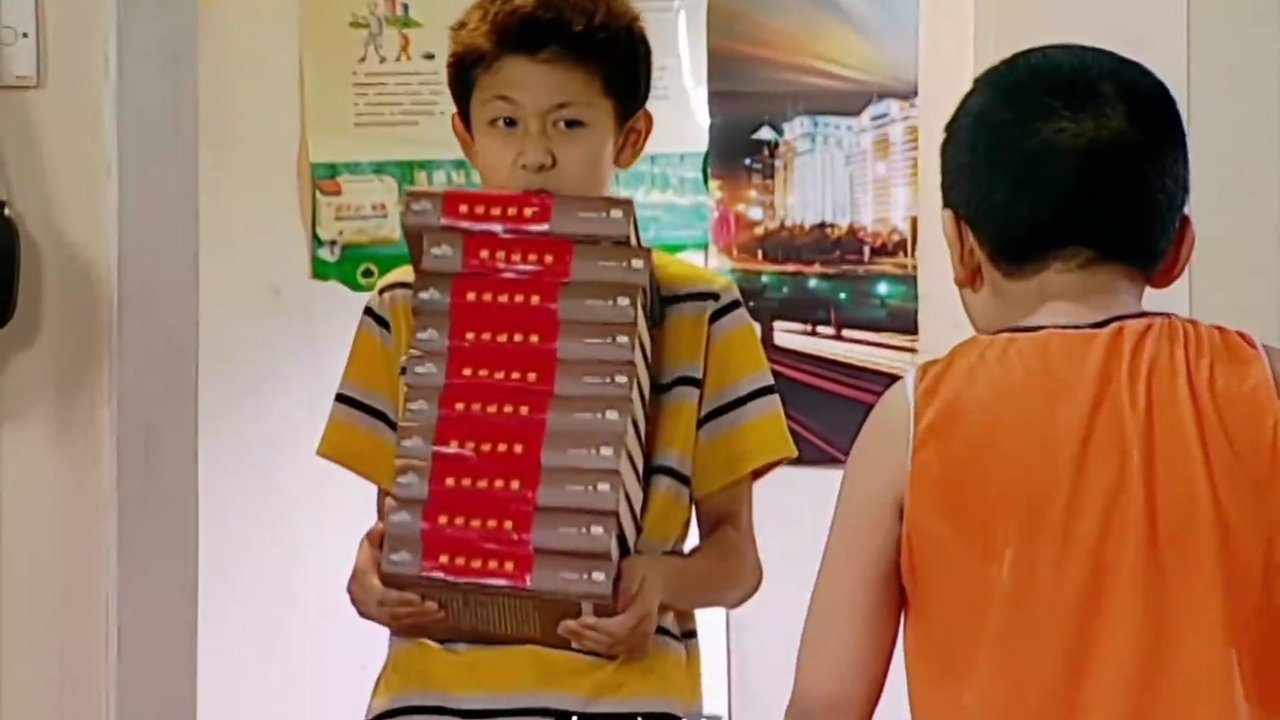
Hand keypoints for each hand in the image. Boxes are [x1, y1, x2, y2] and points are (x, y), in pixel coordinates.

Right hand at [346, 520, 444, 635]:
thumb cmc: (370, 556)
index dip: (400, 599)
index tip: (419, 598)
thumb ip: (375, 536)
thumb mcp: (370, 544)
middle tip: (436, 606)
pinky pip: (400, 625)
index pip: (380, 596)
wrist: (364, 573)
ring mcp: (371, 614)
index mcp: (360, 583)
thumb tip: (381, 525)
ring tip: (439, 611)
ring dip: (419, 617)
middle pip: (391, 612)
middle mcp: (363, 602)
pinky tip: (433, 617)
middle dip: (414, 610)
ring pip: (396, 620)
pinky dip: (417, 621)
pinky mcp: (380, 620)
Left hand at [557, 554, 666, 658]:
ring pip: (611, 648)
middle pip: (612, 640)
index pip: (620, 627)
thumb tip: (618, 605)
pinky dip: (596, 647)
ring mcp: (641, 639)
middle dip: (586, 635)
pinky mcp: (637, 643)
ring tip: (566, 631)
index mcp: (643, 611)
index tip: (578, 620)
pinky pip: (614, 650)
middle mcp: (643, 629)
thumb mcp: (637, 567)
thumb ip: (627, 584)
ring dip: (587, 642)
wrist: (666, 581)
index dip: (598, 626)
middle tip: (563, 626)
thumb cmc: (648, 570)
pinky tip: (580, 641)